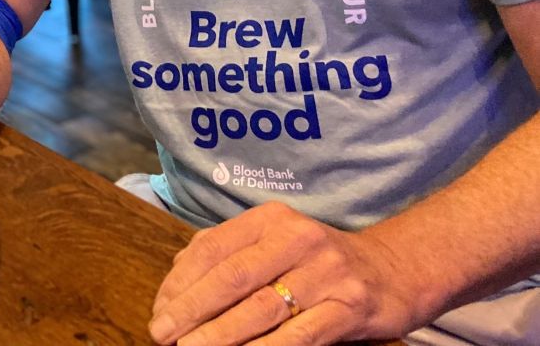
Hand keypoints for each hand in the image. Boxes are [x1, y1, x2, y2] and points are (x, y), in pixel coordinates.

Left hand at [149, 202, 426, 345]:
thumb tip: (177, 279)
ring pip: (261, 307)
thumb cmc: (317, 262)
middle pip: (232, 276)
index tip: (159, 309)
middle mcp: (297, 239)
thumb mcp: (275, 243)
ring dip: (221, 333)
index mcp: (271, 219)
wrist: (393, 271)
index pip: (213, 248)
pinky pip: (300, 334)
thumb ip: (229, 254)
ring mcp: (326, 273)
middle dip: (192, 308)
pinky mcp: (349, 307)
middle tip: (162, 332)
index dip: (181, 281)